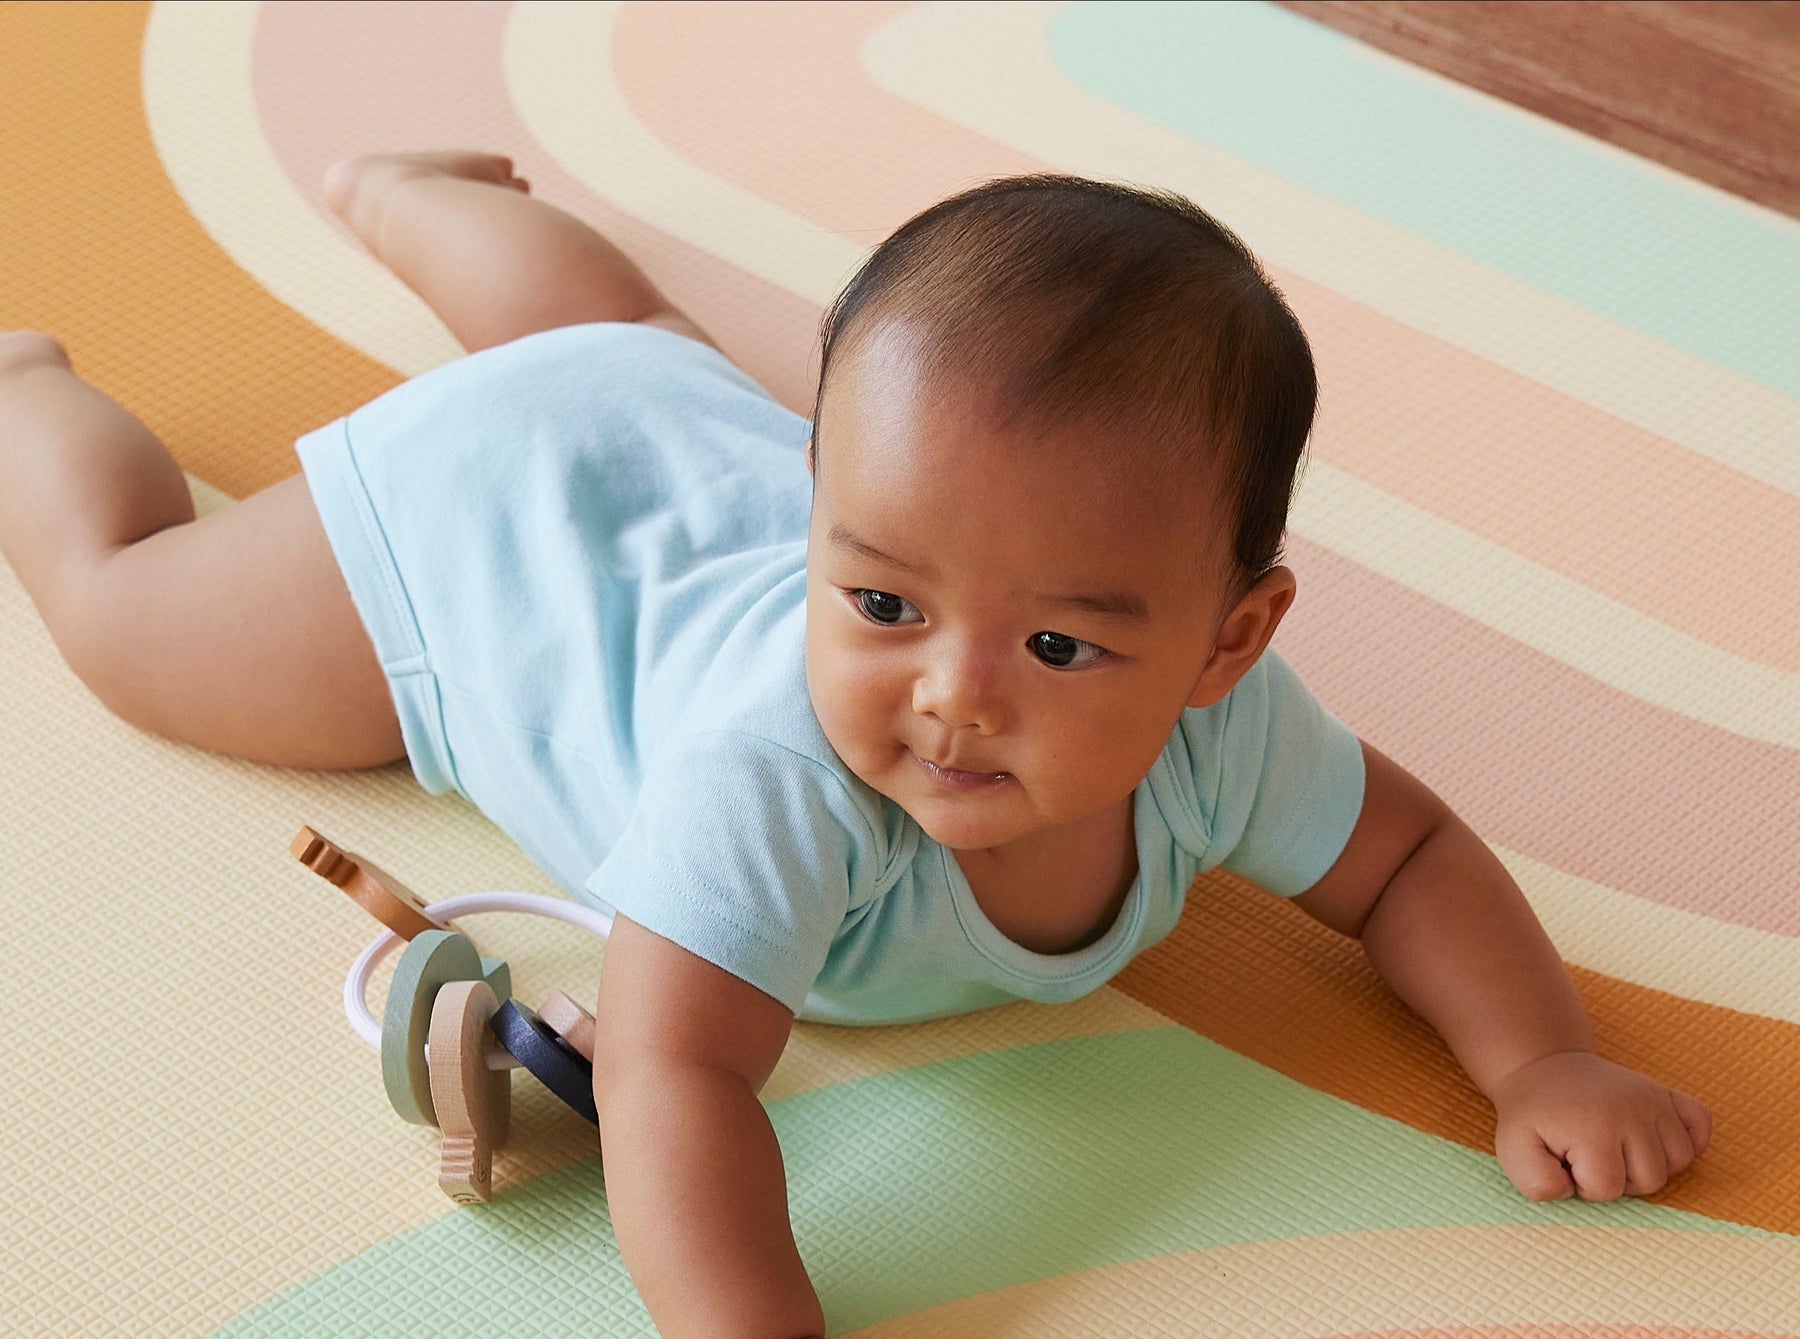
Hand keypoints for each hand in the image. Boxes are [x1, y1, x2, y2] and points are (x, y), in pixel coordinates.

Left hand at [1487, 1050, 1710, 1201]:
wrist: (1542, 1068)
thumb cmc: (1530, 1116)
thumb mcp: (1513, 1149)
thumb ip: (1535, 1181)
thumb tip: (1572, 1190)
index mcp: (1595, 1126)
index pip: (1607, 1189)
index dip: (1582, 1184)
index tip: (1565, 1161)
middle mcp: (1632, 1109)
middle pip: (1650, 1180)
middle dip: (1618, 1179)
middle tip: (1589, 1154)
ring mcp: (1653, 1098)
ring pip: (1679, 1161)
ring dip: (1648, 1164)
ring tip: (1616, 1148)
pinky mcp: (1666, 1092)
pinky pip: (1700, 1123)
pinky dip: (1689, 1138)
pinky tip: (1655, 1139)